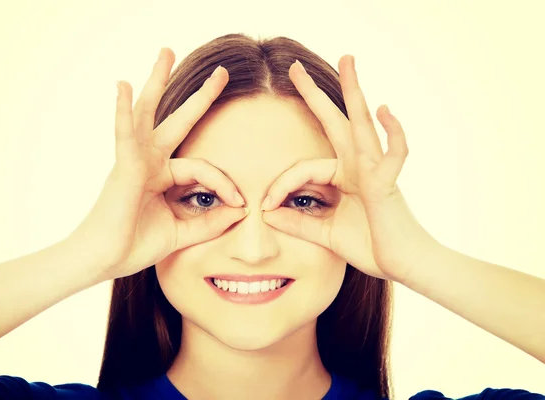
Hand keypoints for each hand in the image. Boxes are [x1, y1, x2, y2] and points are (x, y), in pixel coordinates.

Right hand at [67, 48, 246, 280]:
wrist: (102, 261)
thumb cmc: (133, 245)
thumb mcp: (181, 233)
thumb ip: (209, 222)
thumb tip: (240, 211)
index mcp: (162, 175)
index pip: (202, 168)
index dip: (224, 183)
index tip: (240, 202)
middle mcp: (149, 161)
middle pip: (176, 120)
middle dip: (199, 97)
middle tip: (221, 72)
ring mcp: (134, 159)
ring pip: (147, 113)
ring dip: (157, 82)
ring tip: (166, 53)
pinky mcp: (123, 167)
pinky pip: (124, 135)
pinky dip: (122, 111)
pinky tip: (122, 86)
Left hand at [260, 57, 435, 281]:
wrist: (404, 265)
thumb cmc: (371, 246)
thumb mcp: (325, 234)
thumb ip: (298, 223)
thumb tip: (267, 214)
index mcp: (344, 176)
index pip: (303, 168)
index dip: (280, 185)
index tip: (265, 206)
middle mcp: (358, 166)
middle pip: (335, 122)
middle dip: (314, 94)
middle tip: (294, 67)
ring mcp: (374, 171)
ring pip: (361, 125)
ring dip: (354, 92)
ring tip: (347, 61)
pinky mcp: (388, 184)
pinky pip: (393, 155)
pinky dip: (393, 133)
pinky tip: (384, 109)